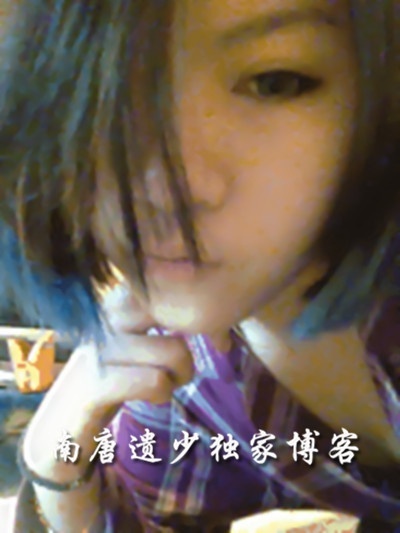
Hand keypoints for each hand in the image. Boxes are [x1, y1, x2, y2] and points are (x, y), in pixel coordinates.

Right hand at [24, 282, 194, 467]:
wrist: (64, 424)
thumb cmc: (114, 376)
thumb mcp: (143, 343)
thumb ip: (176, 327)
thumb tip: (225, 338)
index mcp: (122, 298)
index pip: (178, 291)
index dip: (202, 318)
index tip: (211, 341)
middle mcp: (108, 315)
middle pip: (181, 317)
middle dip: (193, 344)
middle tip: (182, 367)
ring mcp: (100, 347)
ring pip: (175, 351)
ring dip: (180, 375)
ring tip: (165, 383)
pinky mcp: (95, 384)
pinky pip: (155, 380)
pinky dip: (163, 392)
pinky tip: (151, 395)